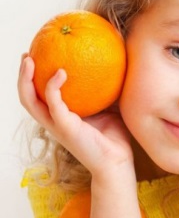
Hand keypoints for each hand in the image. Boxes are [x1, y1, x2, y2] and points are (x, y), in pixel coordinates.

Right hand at [18, 55, 133, 177]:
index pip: (40, 97)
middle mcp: (54, 122)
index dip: (34, 80)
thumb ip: (104, 92)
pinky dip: (53, 87)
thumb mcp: (108, 109)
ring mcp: (57, 126)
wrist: (118, 162)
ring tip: (29, 59)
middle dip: (23, 76)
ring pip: (30, 101)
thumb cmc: (114, 138)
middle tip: (26, 56)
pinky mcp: (65, 128)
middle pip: (27, 98)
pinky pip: (54, 104)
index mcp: (62, 118)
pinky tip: (61, 72)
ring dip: (26, 79)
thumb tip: (112, 68)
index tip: (37, 58)